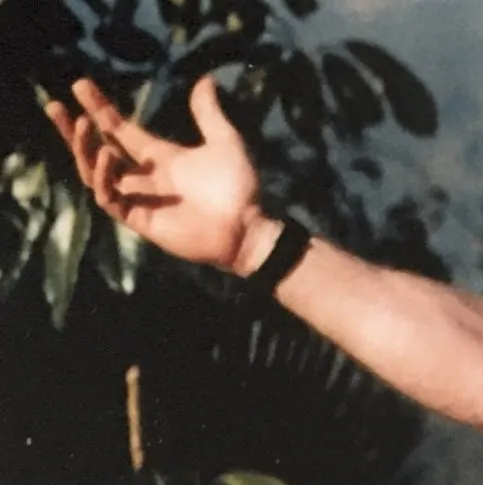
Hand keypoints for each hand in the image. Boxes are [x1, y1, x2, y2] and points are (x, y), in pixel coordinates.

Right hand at [43, 75, 276, 275]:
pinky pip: (109, 198)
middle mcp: (144, 176)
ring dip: (84, 149)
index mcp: (160, 157)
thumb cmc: (240, 189)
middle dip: (74, 130)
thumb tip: (205, 79)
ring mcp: (140, 198)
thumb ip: (209, 113)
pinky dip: (103, 177)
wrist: (249, 228)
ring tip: (82, 125)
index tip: (80, 84)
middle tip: (55, 106)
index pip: (119, 130)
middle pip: (96, 150)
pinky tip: (107, 155)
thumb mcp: (224, 142)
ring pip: (95, 173)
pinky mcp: (140, 219)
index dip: (99, 108)